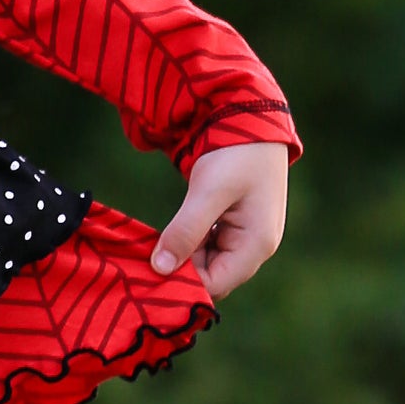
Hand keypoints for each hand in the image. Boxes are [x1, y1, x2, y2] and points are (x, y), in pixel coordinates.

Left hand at [152, 141, 289, 298]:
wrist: (248, 118)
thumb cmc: (234, 153)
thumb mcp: (207, 192)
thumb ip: (185, 231)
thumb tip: (160, 268)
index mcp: (257, 244)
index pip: (216, 284)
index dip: (183, 283)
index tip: (150, 272)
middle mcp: (256, 247)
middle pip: (212, 277)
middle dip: (181, 271)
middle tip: (147, 259)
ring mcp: (246, 237)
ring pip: (207, 263)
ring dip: (182, 256)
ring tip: (154, 246)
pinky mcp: (234, 226)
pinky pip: (208, 247)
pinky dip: (188, 244)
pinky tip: (168, 235)